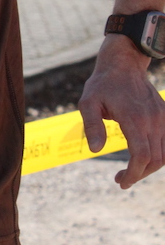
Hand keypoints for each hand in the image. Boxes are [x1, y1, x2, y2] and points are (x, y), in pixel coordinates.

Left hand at [78, 35, 164, 187]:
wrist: (123, 63)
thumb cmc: (102, 84)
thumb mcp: (88, 102)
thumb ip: (91, 126)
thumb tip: (96, 150)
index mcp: (134, 118)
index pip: (142, 155)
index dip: (134, 173)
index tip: (121, 181)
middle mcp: (153, 119)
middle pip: (156, 159)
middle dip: (139, 174)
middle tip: (122, 180)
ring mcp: (162, 117)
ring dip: (150, 167)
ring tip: (131, 172)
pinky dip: (158, 155)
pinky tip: (143, 159)